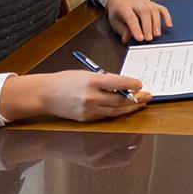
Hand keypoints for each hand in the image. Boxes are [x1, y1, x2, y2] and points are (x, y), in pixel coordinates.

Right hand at [0, 71, 150, 122]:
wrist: (45, 95)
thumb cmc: (65, 81)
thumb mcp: (86, 74)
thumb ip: (105, 79)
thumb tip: (124, 84)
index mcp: (91, 82)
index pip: (119, 83)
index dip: (133, 84)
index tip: (141, 84)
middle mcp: (91, 97)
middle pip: (120, 101)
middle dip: (136, 99)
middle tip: (147, 96)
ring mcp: (89, 111)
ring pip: (116, 112)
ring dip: (130, 108)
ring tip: (140, 103)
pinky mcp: (86, 120)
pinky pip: (106, 117)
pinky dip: (118, 113)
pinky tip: (125, 110)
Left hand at [106, 0, 171, 43]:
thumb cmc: (118, 13)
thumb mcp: (115, 22)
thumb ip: (122, 30)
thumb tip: (127, 38)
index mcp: (124, 7)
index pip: (131, 17)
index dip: (135, 28)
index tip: (140, 39)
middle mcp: (137, 3)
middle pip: (144, 12)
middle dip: (147, 26)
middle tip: (149, 39)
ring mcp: (147, 2)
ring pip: (154, 10)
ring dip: (156, 24)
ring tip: (157, 35)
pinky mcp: (154, 4)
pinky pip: (162, 9)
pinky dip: (167, 17)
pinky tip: (169, 25)